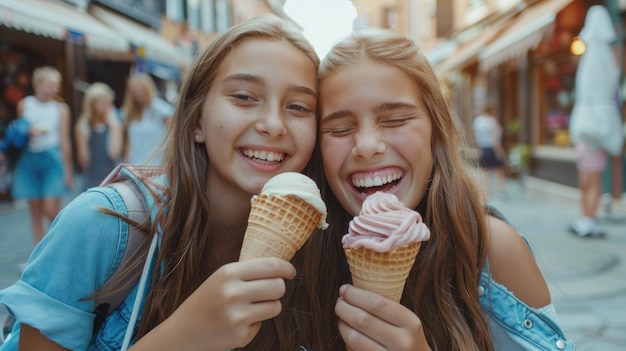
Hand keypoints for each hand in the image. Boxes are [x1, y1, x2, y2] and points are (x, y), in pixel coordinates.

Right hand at [133, 257, 294, 350]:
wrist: (183, 332)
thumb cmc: (208, 300)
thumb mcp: (222, 278)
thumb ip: (248, 272)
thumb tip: (282, 267)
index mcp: (228, 273)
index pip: (270, 266)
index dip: (286, 268)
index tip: (291, 272)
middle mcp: (233, 293)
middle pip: (278, 287)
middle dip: (277, 289)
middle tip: (267, 291)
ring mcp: (237, 317)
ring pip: (276, 306)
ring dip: (269, 306)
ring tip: (250, 307)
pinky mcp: (241, 336)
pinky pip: (263, 324)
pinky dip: (254, 323)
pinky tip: (236, 323)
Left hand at [336, 284, 431, 350]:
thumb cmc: (407, 337)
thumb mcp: (406, 321)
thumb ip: (385, 308)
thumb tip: (350, 292)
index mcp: (410, 323)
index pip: (377, 304)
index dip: (356, 295)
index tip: (345, 289)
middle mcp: (402, 342)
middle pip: (362, 320)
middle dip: (344, 308)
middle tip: (339, 302)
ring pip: (353, 338)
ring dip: (342, 324)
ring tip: (342, 318)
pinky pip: (353, 350)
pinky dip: (347, 340)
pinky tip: (349, 333)